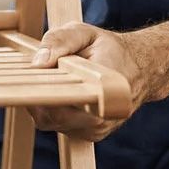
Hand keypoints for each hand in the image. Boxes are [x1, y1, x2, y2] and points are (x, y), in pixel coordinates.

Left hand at [26, 15, 168, 140]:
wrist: (140, 70)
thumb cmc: (108, 49)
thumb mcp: (84, 33)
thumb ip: (60, 41)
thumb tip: (38, 62)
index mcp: (108, 86)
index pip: (66, 99)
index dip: (41, 92)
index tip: (28, 79)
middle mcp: (105, 114)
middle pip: (52, 116)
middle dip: (36, 96)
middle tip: (33, 77)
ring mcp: (99, 128)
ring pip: (52, 123)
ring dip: (42, 103)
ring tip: (49, 81)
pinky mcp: (92, 135)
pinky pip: (59, 126)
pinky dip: (51, 111)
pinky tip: (58, 93)